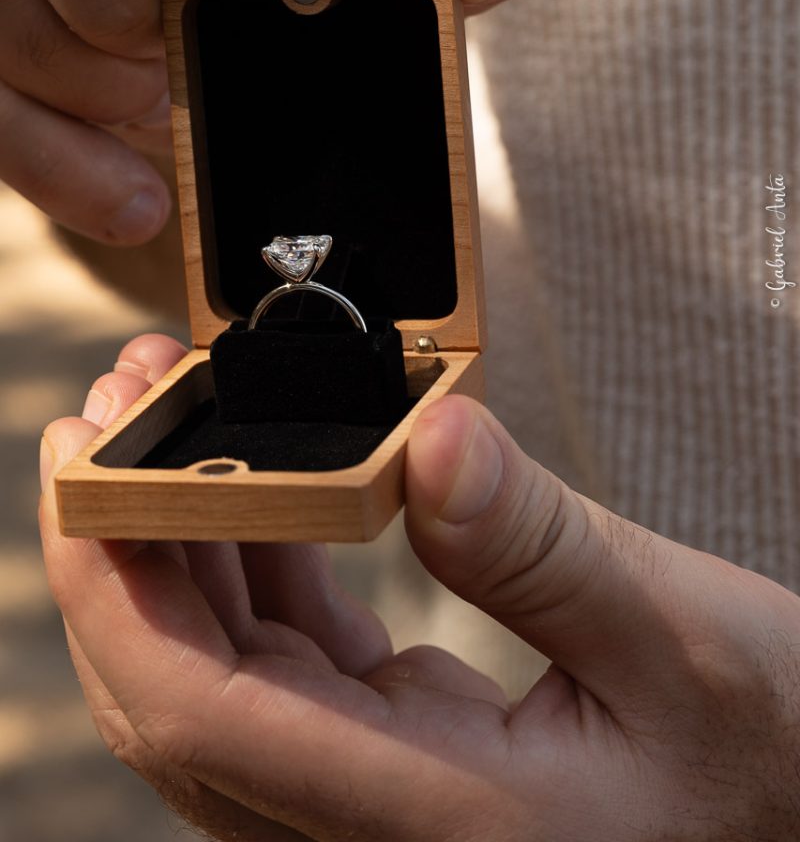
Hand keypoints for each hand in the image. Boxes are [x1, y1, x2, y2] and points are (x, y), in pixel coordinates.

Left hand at [41, 335, 799, 839]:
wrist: (796, 817)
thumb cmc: (768, 755)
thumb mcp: (687, 639)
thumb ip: (545, 549)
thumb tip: (429, 438)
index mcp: (439, 820)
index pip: (203, 715)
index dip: (116, 591)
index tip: (82, 464)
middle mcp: (382, 830)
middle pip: (178, 697)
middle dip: (119, 548)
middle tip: (113, 409)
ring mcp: (382, 800)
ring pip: (219, 679)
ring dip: (181, 549)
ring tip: (176, 421)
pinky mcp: (401, 759)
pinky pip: (284, 667)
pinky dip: (255, 572)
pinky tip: (265, 494)